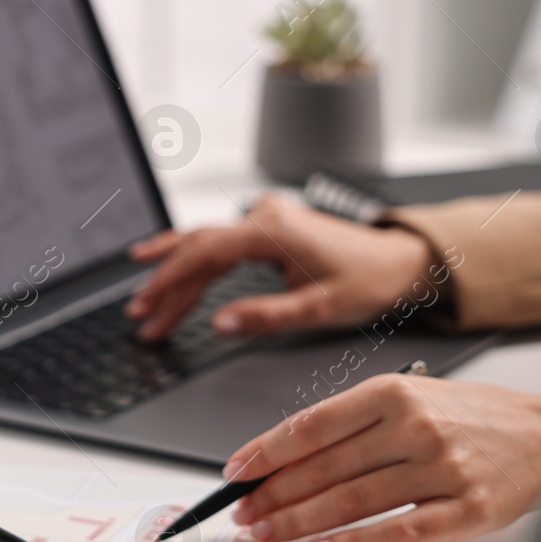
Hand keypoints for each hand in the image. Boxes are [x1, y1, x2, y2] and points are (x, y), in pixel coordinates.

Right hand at [126, 194, 434, 341]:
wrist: (400, 262)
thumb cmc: (368, 281)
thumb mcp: (319, 308)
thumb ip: (265, 316)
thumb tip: (219, 325)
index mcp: (272, 231)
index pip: (204, 253)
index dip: (170, 281)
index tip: (147, 305)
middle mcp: (263, 216)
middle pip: (198, 248)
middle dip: (165, 283)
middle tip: (140, 315)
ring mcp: (264, 218)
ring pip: (204, 243)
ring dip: (174, 271)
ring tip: (143, 295)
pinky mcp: (267, 228)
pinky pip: (219, 241)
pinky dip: (193, 258)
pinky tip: (169, 261)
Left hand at [222, 374, 540, 541]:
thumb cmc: (472, 418)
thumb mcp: (412, 399)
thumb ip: (354, 425)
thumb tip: (285, 460)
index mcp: (394, 392)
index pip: (312, 426)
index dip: (266, 452)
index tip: (235, 473)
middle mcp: (416, 427)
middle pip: (324, 468)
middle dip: (274, 495)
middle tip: (243, 514)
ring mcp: (443, 469)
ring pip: (352, 502)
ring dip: (300, 522)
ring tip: (268, 533)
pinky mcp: (469, 510)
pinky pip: (399, 532)